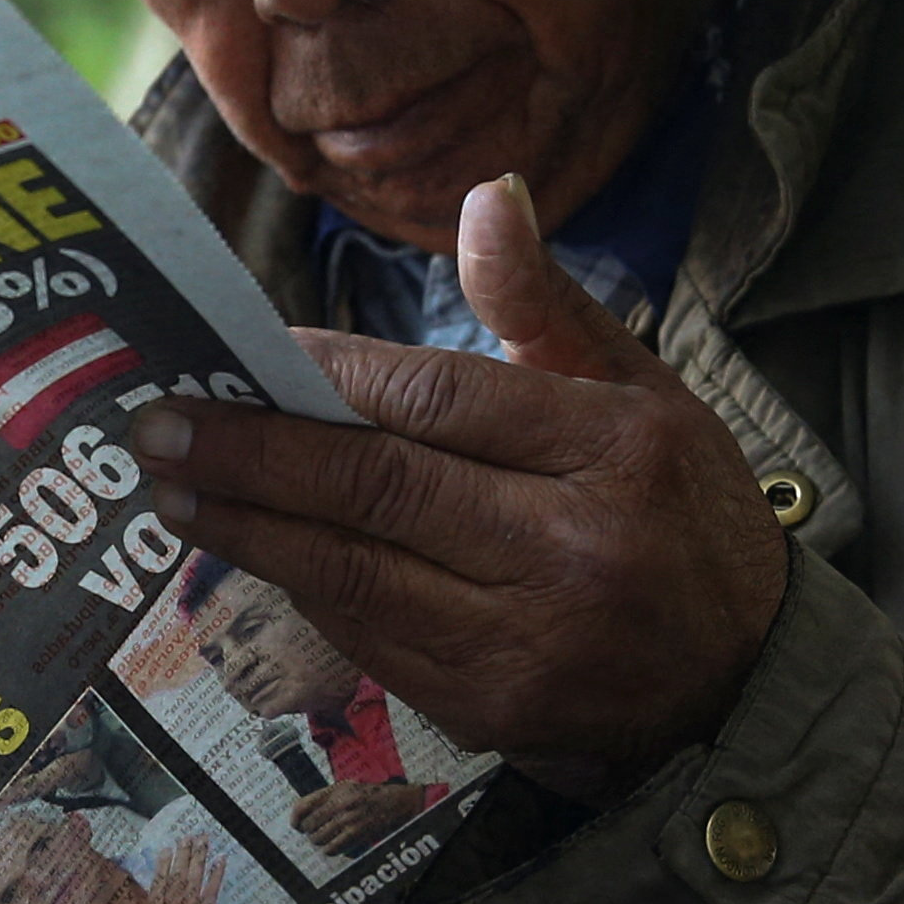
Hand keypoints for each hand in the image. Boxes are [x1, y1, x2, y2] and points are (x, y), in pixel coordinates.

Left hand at [135, 173, 792, 802]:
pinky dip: (305, 588)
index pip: (440, 401)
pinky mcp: (489, 708)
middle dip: (254, 456)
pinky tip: (251, 549)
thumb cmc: (683, 516)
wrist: (744, 681)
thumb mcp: (644, 392)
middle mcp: (570, 550)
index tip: (248, 354)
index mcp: (615, 452)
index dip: (329, 378)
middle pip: (379, 490)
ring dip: (251, 530)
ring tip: (172, 490)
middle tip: (160, 427)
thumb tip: (488, 194)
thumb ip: (546, 304)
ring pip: (355, 574)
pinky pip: (368, 638)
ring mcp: (526, 642)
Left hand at [287, 775, 433, 854]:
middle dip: (309, 832)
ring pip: (318, 838)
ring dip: (320, 842)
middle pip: (309, 825)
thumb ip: (327, 797)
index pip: (303, 805)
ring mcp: (348, 819)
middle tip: (314, 834)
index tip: (296, 825)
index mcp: (336, 790)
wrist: (399, 803)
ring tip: (325, 840)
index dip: (295, 818)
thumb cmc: (372, 795)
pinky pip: (333, 848)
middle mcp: (340, 803)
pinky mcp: (357, 834)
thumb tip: (302, 813)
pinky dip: (331, 850)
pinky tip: (335, 846)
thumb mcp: (349, 787)